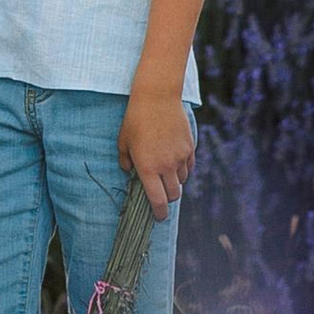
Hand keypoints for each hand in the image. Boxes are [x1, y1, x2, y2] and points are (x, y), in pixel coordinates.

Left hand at [119, 82, 194, 217]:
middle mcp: (166, 166)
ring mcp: (180, 157)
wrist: (157, 97)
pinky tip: (174, 160)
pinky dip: (182, 168)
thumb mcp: (123, 141)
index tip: (158, 217)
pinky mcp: (190, 147)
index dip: (159, 212)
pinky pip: (189, 166)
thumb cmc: (135, 119)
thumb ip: (125, 160)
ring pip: (182, 180)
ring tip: (165, 172)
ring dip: (175, 181)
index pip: (157, 200)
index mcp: (148, 168)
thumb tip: (129, 171)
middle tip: (161, 195)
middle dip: (167, 199)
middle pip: (173, 194)